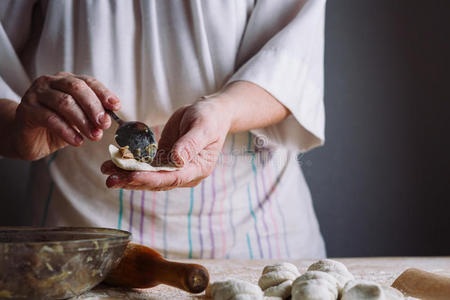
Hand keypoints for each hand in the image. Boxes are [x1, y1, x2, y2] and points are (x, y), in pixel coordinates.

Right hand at [13, 72, 119, 159]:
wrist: (27, 138)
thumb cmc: (56, 126)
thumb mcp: (78, 120)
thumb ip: (92, 116)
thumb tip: (110, 119)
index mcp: (66, 80)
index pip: (88, 82)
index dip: (104, 93)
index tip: (116, 106)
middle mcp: (50, 82)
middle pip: (76, 88)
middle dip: (94, 107)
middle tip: (105, 124)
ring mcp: (36, 94)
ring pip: (64, 103)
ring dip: (83, 121)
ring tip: (95, 136)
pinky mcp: (27, 110)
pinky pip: (51, 119)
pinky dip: (67, 131)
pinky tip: (77, 141)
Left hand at [101, 98, 231, 190]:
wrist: (211, 113)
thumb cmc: (210, 118)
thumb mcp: (202, 127)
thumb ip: (190, 144)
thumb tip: (177, 160)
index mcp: (198, 169)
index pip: (172, 178)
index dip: (150, 179)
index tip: (132, 176)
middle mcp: (185, 173)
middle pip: (156, 181)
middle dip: (133, 180)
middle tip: (110, 179)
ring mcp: (174, 168)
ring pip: (148, 176)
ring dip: (127, 175)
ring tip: (106, 170)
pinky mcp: (165, 159)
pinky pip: (146, 165)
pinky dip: (130, 164)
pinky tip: (114, 161)